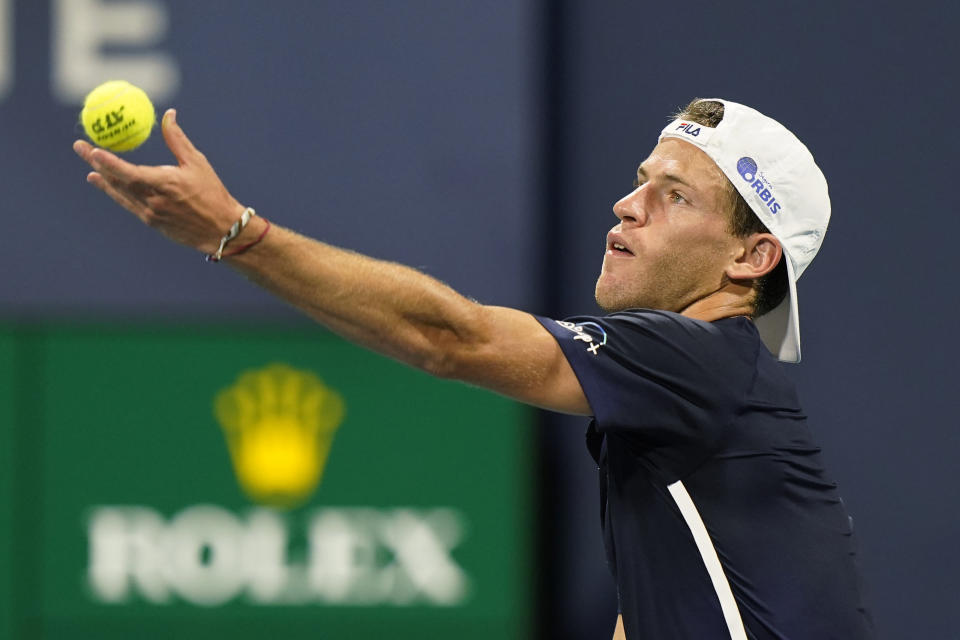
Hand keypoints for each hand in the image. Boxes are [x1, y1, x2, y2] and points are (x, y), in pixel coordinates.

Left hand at [73, 108, 246, 254]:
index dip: (107, 162)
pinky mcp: (151, 223)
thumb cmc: (212, 194)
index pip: (128, 172)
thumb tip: (168, 114)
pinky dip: (114, 192)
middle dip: (96, 163)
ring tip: (89, 166)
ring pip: (120, 194)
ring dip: (102, 179)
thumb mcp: (197, 163)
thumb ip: (177, 139)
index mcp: (164, 184)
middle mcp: (153, 201)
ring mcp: (150, 214)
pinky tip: (103, 183)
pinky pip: (128, 204)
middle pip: (117, 181)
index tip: (92, 149)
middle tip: (80, 147)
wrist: (221, 230)